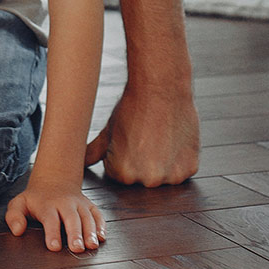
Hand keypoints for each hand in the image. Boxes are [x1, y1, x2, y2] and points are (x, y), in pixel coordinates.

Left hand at [5, 182, 105, 252]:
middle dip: (75, 233)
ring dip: (90, 231)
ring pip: (87, 217)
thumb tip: (17, 231)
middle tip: (77, 248)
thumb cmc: (35, 199)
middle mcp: (65, 204)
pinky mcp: (90, 206)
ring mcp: (79, 204)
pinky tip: (101, 238)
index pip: (50, 219)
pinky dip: (101, 225)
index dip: (52, 233)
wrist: (54, 181)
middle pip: (71, 218)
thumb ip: (14, 216)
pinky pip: (98, 215)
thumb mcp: (19, 204)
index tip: (54, 247)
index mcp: (47, 205)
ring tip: (92, 246)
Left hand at [84, 78, 200, 186]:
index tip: (130, 139)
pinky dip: (180, 159)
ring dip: (162, 163)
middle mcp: (147, 180)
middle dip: (143, 162)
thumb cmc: (132, 108)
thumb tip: (79, 163)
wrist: (161, 87)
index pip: (120, 175)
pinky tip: (173, 139)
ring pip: (163, 176)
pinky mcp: (190, 168)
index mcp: (122, 174)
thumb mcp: (108, 132)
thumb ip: (93, 153)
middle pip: (142, 178)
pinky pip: (182, 170)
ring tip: (159, 138)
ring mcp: (170, 177)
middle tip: (146, 137)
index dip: (124, 156)